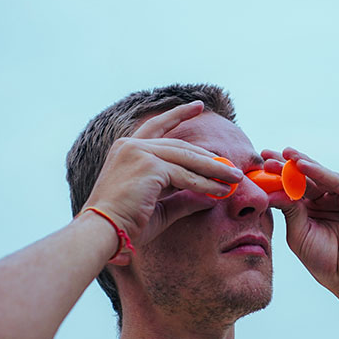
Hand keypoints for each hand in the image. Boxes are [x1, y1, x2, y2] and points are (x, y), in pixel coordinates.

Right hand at [80, 101, 242, 261]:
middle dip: (209, 157)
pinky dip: (206, 183)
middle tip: (232, 167)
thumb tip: (211, 197)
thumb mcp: (160, 206)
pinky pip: (186, 175)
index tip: (199, 106)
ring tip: (235, 178)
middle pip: (180, 146)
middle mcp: (131, 145)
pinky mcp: (149, 165)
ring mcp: (139, 152)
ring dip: (214, 169)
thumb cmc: (126, 224)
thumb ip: (183, 198)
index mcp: (127, 149)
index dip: (179, 115)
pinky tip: (221, 190)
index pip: (158, 127)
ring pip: (187, 159)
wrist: (103, 232)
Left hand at [263, 147, 338, 291]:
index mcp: (311, 210)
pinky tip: (302, 165)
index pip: (292, 188)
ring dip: (300, 163)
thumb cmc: (324, 260)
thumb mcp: (298, 231)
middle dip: (285, 165)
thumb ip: (288, 209)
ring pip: (319, 175)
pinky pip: (336, 180)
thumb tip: (269, 190)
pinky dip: (319, 172)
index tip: (257, 166)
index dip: (275, 177)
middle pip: (304, 177)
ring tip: (284, 154)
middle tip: (266, 155)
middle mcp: (327, 200)